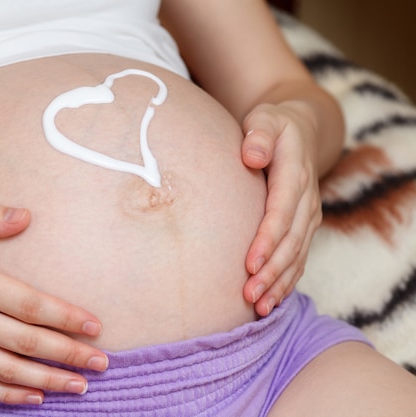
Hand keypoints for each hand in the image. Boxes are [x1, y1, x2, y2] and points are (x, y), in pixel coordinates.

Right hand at [0, 203, 107, 404]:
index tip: (94, 326)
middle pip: (23, 342)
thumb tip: (25, 216)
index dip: (63, 317)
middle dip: (66, 354)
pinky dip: (5, 394)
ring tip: (78, 385)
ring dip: (45, 379)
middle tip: (101, 363)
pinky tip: (32, 397)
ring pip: (4, 370)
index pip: (26, 304)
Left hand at [240, 102, 321, 315]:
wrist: (300, 130)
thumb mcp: (265, 119)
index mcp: (295, 174)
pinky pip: (299, 258)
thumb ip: (258, 135)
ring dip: (279, 283)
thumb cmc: (272, 125)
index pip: (281, 212)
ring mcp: (309, 215)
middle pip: (291, 241)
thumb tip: (252, 156)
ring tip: (259, 307)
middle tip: (249, 296)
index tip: (249, 264)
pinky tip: (272, 301)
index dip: (267, 240)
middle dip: (272, 271)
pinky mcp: (305, 226)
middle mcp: (307, 199)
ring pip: (297, 255)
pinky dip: (287, 281)